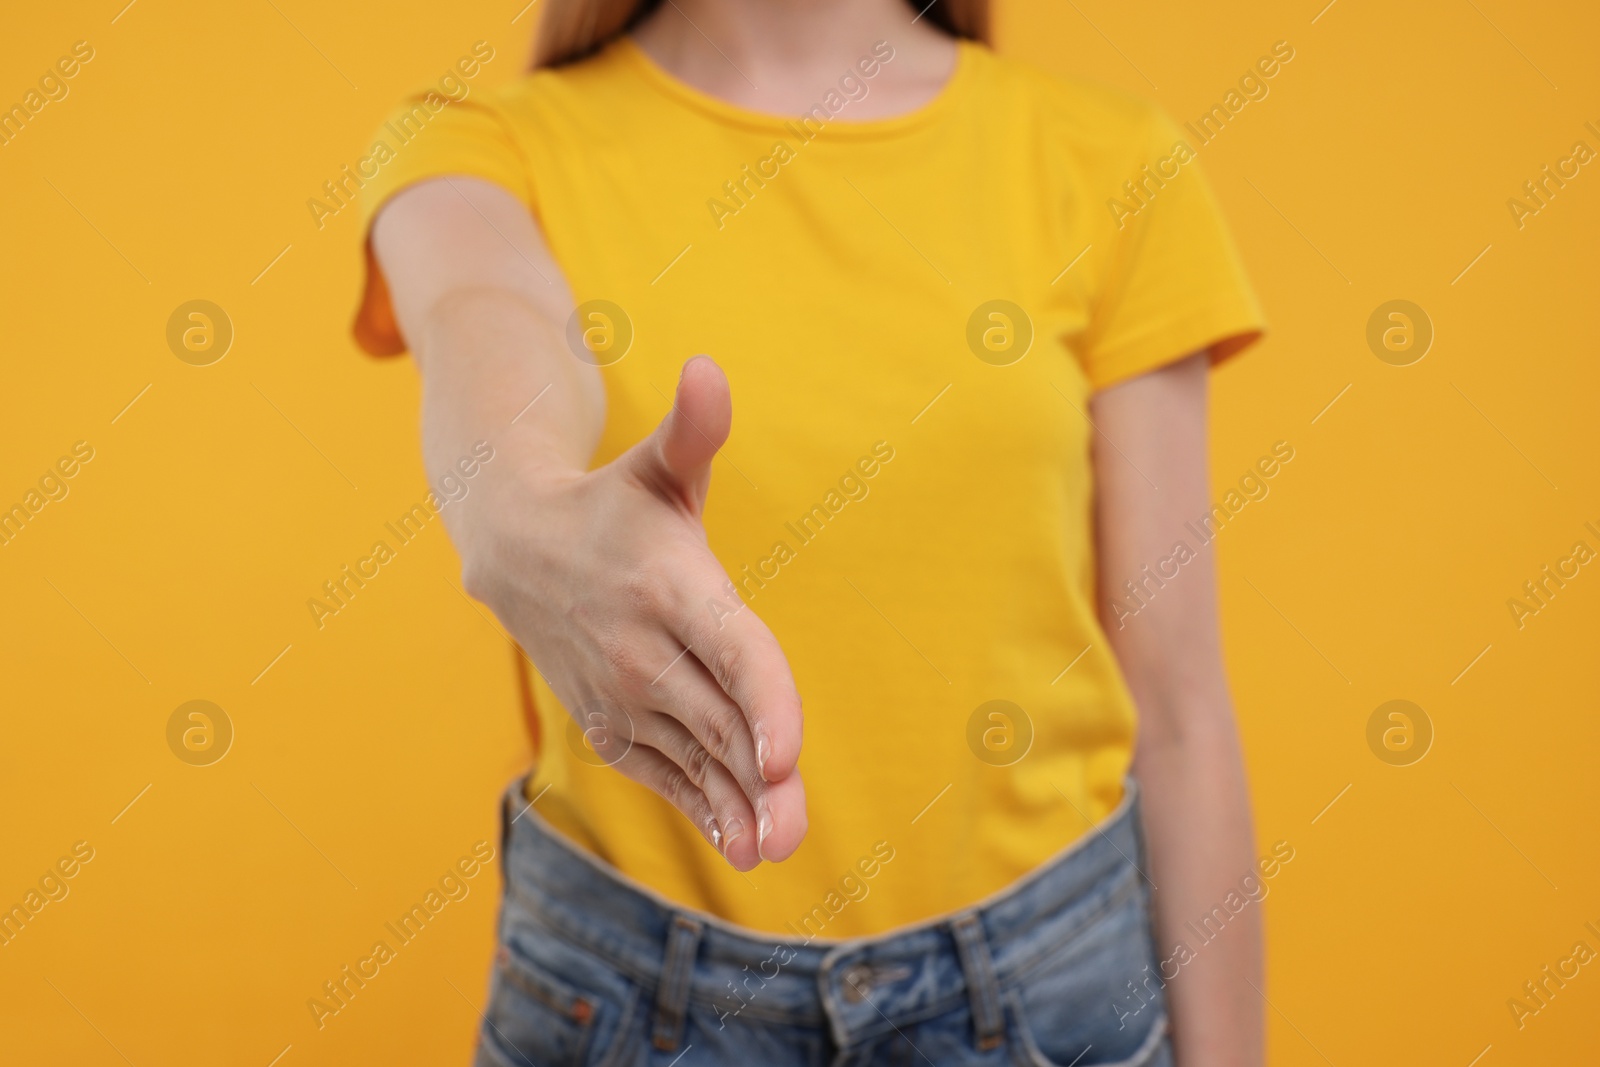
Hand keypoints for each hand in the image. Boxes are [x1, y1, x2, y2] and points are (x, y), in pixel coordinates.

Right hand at [459, 356, 805, 870]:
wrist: (514, 546)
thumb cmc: (614, 504)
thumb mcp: (658, 466)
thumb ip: (694, 430)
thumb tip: (709, 370)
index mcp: (671, 585)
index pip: (728, 649)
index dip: (761, 700)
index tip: (786, 753)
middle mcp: (644, 648)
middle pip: (718, 720)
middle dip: (758, 776)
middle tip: (795, 831)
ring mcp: (622, 692)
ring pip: (694, 758)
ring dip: (735, 805)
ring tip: (777, 847)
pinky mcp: (611, 723)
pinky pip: (664, 774)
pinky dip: (701, 807)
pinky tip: (741, 842)